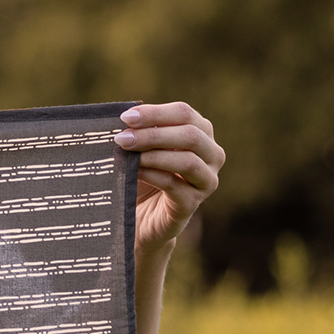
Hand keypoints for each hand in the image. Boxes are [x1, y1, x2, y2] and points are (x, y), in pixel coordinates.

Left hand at [113, 102, 224, 250]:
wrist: (140, 220)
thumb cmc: (141, 180)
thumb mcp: (142, 151)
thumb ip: (140, 133)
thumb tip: (124, 117)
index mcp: (201, 134)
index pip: (185, 113)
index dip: (155, 113)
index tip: (126, 117)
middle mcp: (212, 155)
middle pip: (190, 135)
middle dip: (153, 134)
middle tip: (122, 138)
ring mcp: (206, 181)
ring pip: (188, 161)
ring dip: (154, 154)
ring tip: (127, 154)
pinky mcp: (192, 203)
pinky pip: (175, 185)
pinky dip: (153, 175)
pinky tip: (134, 172)